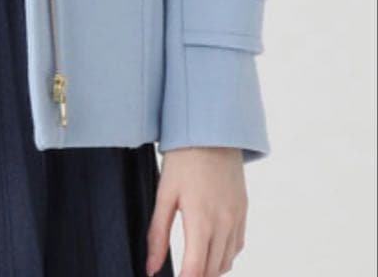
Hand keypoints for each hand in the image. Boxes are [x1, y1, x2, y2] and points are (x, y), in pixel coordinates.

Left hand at [145, 147, 247, 275]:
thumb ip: (157, 234)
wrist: (212, 132)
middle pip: (212, 270)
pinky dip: (224, 255)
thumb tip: (151, 268)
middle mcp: (224, 222)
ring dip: (210, 269)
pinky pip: (237, 246)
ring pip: (226, 261)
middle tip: (180, 273)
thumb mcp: (164, 193)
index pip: (196, 268)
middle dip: (196, 276)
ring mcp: (237, 218)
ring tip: (192, 265)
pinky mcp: (243, 211)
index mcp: (201, 219)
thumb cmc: (183, 159)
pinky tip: (210, 249)